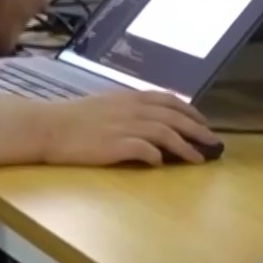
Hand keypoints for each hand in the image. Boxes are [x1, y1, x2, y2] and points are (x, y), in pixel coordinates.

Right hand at [36, 90, 217, 165]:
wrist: (49, 127)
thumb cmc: (75, 118)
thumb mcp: (107, 105)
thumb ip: (130, 110)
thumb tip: (151, 121)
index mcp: (131, 98)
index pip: (170, 101)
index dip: (190, 111)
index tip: (204, 122)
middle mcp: (132, 109)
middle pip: (175, 117)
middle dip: (198, 129)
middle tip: (213, 142)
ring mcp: (125, 127)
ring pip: (165, 134)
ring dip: (185, 146)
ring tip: (199, 158)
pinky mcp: (115, 145)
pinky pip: (144, 150)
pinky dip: (157, 156)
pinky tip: (162, 164)